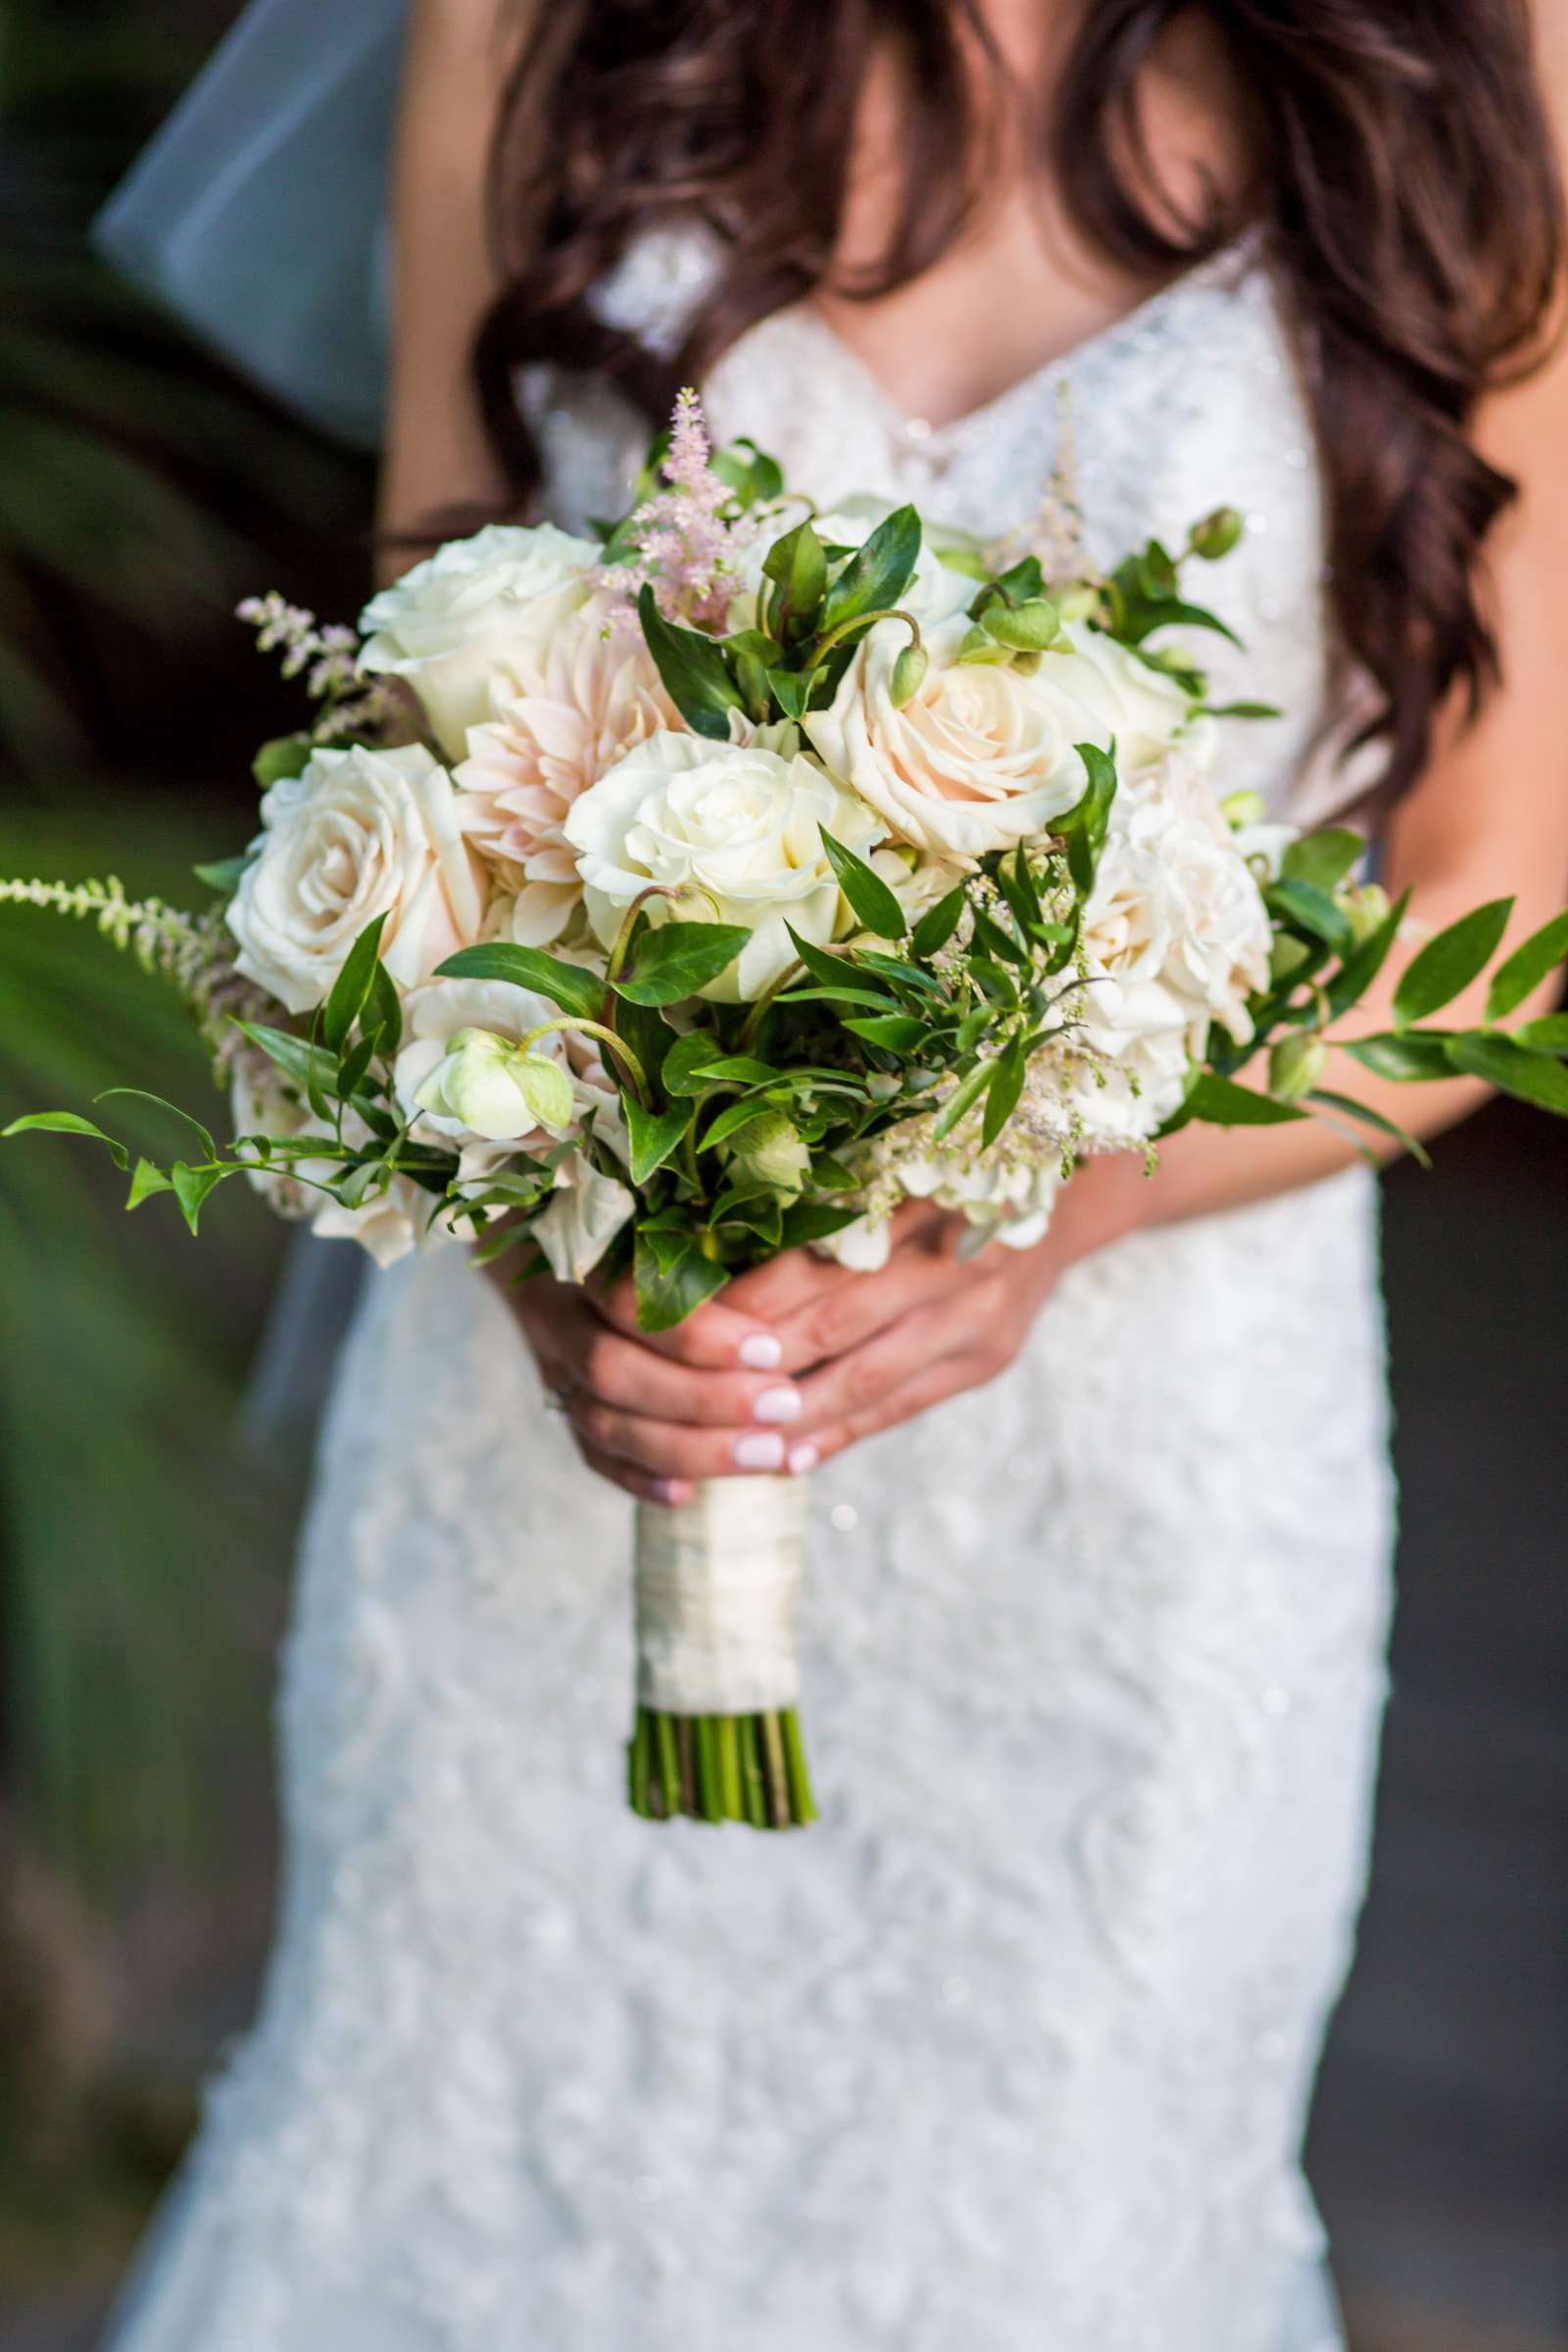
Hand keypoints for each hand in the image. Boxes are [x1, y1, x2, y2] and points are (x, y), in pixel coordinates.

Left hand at [500, 1161, 1140, 1504]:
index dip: (745, 1299)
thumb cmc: (947, 1177)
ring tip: (726, 1440)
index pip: (809, 1257)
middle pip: (832, 1320)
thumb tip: (718, 1265)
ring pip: (864, 1376)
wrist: (1064, 1199)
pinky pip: (902, 1406)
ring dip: (790, 1414)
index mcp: (912, 1191)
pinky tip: (789, 1457)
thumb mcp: (891, 1169)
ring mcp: (974, 1313)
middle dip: (754, 1364)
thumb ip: (819, 1210)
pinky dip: (842, 1432)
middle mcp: (946, 1253)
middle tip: (680, 1395)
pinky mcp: (986, 1357)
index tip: (679, 1326)